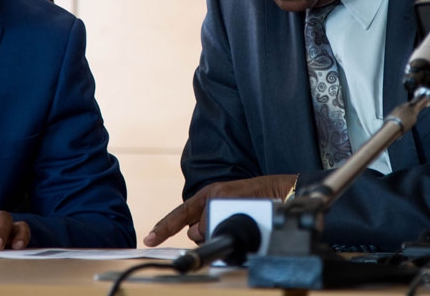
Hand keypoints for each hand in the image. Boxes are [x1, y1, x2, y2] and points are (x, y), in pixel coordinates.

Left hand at [143, 174, 296, 246]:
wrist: (281, 190)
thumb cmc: (256, 202)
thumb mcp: (230, 207)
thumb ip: (212, 220)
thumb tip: (200, 234)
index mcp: (207, 196)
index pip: (180, 214)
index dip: (164, 227)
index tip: (149, 240)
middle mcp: (208, 196)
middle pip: (194, 230)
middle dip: (206, 235)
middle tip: (229, 224)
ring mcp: (217, 197)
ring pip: (204, 231)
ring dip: (218, 232)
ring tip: (239, 218)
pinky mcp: (226, 198)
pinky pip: (216, 226)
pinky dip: (226, 229)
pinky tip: (242, 216)